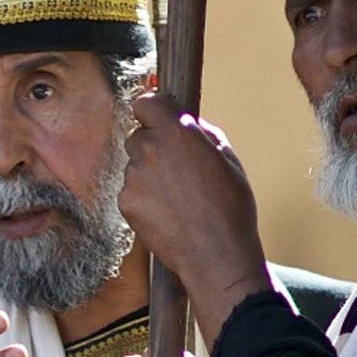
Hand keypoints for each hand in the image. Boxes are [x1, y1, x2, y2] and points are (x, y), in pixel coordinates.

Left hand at [120, 92, 271, 321]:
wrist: (216, 253)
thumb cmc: (230, 206)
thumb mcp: (228, 158)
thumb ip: (201, 133)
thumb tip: (187, 123)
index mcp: (176, 131)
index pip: (145, 102)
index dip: (153, 112)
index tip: (159, 120)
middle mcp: (149, 148)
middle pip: (138, 136)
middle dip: (153, 146)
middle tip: (176, 169)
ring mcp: (134, 177)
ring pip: (134, 166)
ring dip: (149, 175)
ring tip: (177, 197)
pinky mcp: (126, 202)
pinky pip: (131, 191)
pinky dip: (144, 199)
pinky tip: (168, 213)